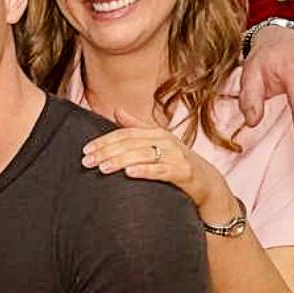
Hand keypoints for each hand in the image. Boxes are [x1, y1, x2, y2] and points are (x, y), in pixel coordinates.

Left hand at [80, 109, 238, 221]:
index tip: (86, 150)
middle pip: (131, 143)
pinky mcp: (184, 172)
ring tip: (102, 167)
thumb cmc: (177, 162)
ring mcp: (176, 156)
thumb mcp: (157, 143)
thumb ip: (136, 127)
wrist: (207, 183)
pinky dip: (145, 170)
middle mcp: (166, 141)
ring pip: (143, 155)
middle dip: (106, 151)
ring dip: (120, 161)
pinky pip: (161, 170)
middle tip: (87, 161)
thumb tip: (116, 110)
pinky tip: (129, 173)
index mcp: (156, 133)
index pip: (125, 134)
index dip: (104, 141)